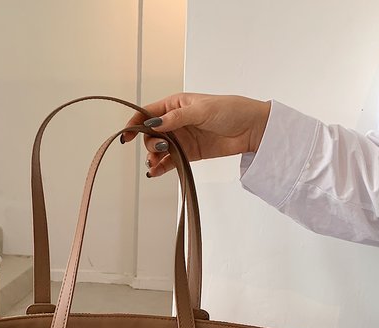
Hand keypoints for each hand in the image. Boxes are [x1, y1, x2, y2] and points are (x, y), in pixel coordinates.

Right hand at [123, 93, 270, 176]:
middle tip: (160, 147)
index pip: (147, 112)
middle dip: (149, 143)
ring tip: (155, 163)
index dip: (134, 123)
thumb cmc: (230, 110)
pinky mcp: (188, 153)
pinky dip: (160, 167)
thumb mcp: (202, 110)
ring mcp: (181, 138)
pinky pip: (169, 161)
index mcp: (175, 104)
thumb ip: (176, 119)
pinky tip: (155, 172)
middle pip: (150, 134)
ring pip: (158, 149)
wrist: (251, 129)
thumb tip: (153, 124)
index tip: (127, 136)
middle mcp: (175, 121)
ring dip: (153, 156)